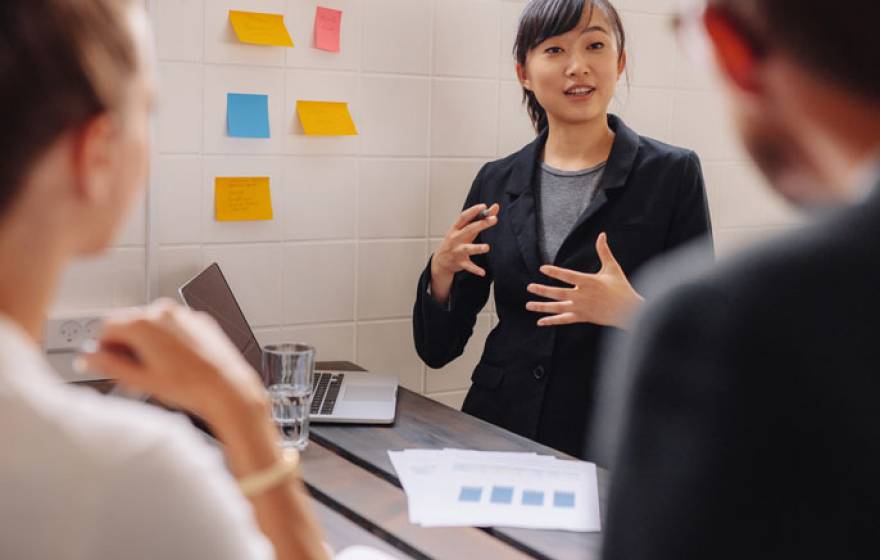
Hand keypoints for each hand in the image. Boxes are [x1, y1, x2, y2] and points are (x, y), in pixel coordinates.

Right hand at [79, 300, 267, 431]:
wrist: (227, 388)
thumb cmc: (190, 386)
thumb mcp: (141, 380)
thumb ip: (109, 365)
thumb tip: (88, 358)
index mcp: (144, 323)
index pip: (106, 326)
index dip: (104, 347)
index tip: (107, 362)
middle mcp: (163, 312)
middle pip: (129, 324)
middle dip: (125, 346)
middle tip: (132, 371)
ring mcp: (183, 315)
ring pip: (152, 325)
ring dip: (147, 343)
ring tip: (156, 370)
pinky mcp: (199, 321)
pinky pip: (174, 326)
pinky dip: (168, 340)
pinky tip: (176, 363)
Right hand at [429, 203, 499, 303]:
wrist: (440, 260)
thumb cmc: (455, 240)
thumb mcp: (464, 229)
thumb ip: (480, 218)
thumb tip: (495, 207)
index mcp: (456, 228)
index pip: (464, 217)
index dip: (473, 211)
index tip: (484, 206)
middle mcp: (456, 238)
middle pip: (469, 230)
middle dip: (481, 224)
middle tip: (494, 219)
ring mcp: (457, 250)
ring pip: (468, 249)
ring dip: (477, 248)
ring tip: (486, 248)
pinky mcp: (460, 262)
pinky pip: (468, 266)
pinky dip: (475, 269)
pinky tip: (482, 272)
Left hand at [526, 233, 643, 328]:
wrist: (630, 310)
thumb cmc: (622, 288)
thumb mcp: (612, 268)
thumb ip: (604, 251)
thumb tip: (602, 234)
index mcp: (588, 282)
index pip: (568, 276)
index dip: (554, 272)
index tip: (542, 268)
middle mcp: (582, 295)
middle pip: (558, 293)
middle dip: (542, 290)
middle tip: (529, 287)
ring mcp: (581, 308)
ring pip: (558, 308)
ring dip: (542, 306)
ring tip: (528, 305)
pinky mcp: (582, 317)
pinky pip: (564, 320)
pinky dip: (552, 321)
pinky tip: (540, 321)